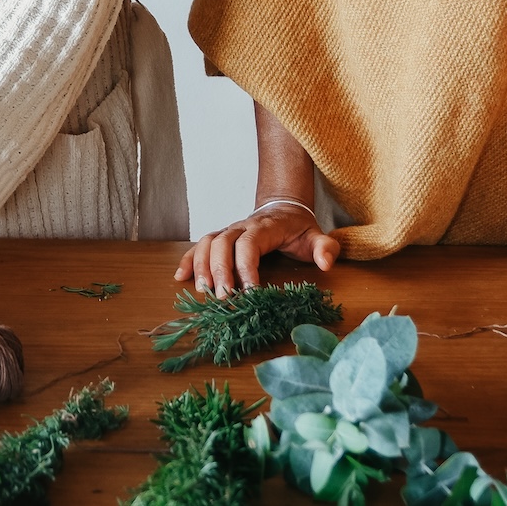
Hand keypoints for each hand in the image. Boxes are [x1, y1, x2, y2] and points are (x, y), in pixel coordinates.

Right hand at [174, 203, 340, 294]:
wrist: (283, 208)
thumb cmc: (298, 229)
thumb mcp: (316, 236)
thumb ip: (326, 248)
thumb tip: (325, 263)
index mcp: (263, 227)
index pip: (248, 244)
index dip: (246, 267)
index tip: (249, 292)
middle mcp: (240, 226)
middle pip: (222, 243)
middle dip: (220, 270)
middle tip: (223, 298)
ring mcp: (228, 231)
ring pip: (207, 242)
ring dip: (201, 266)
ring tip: (203, 291)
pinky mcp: (219, 238)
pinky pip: (199, 245)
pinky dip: (188, 260)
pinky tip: (181, 276)